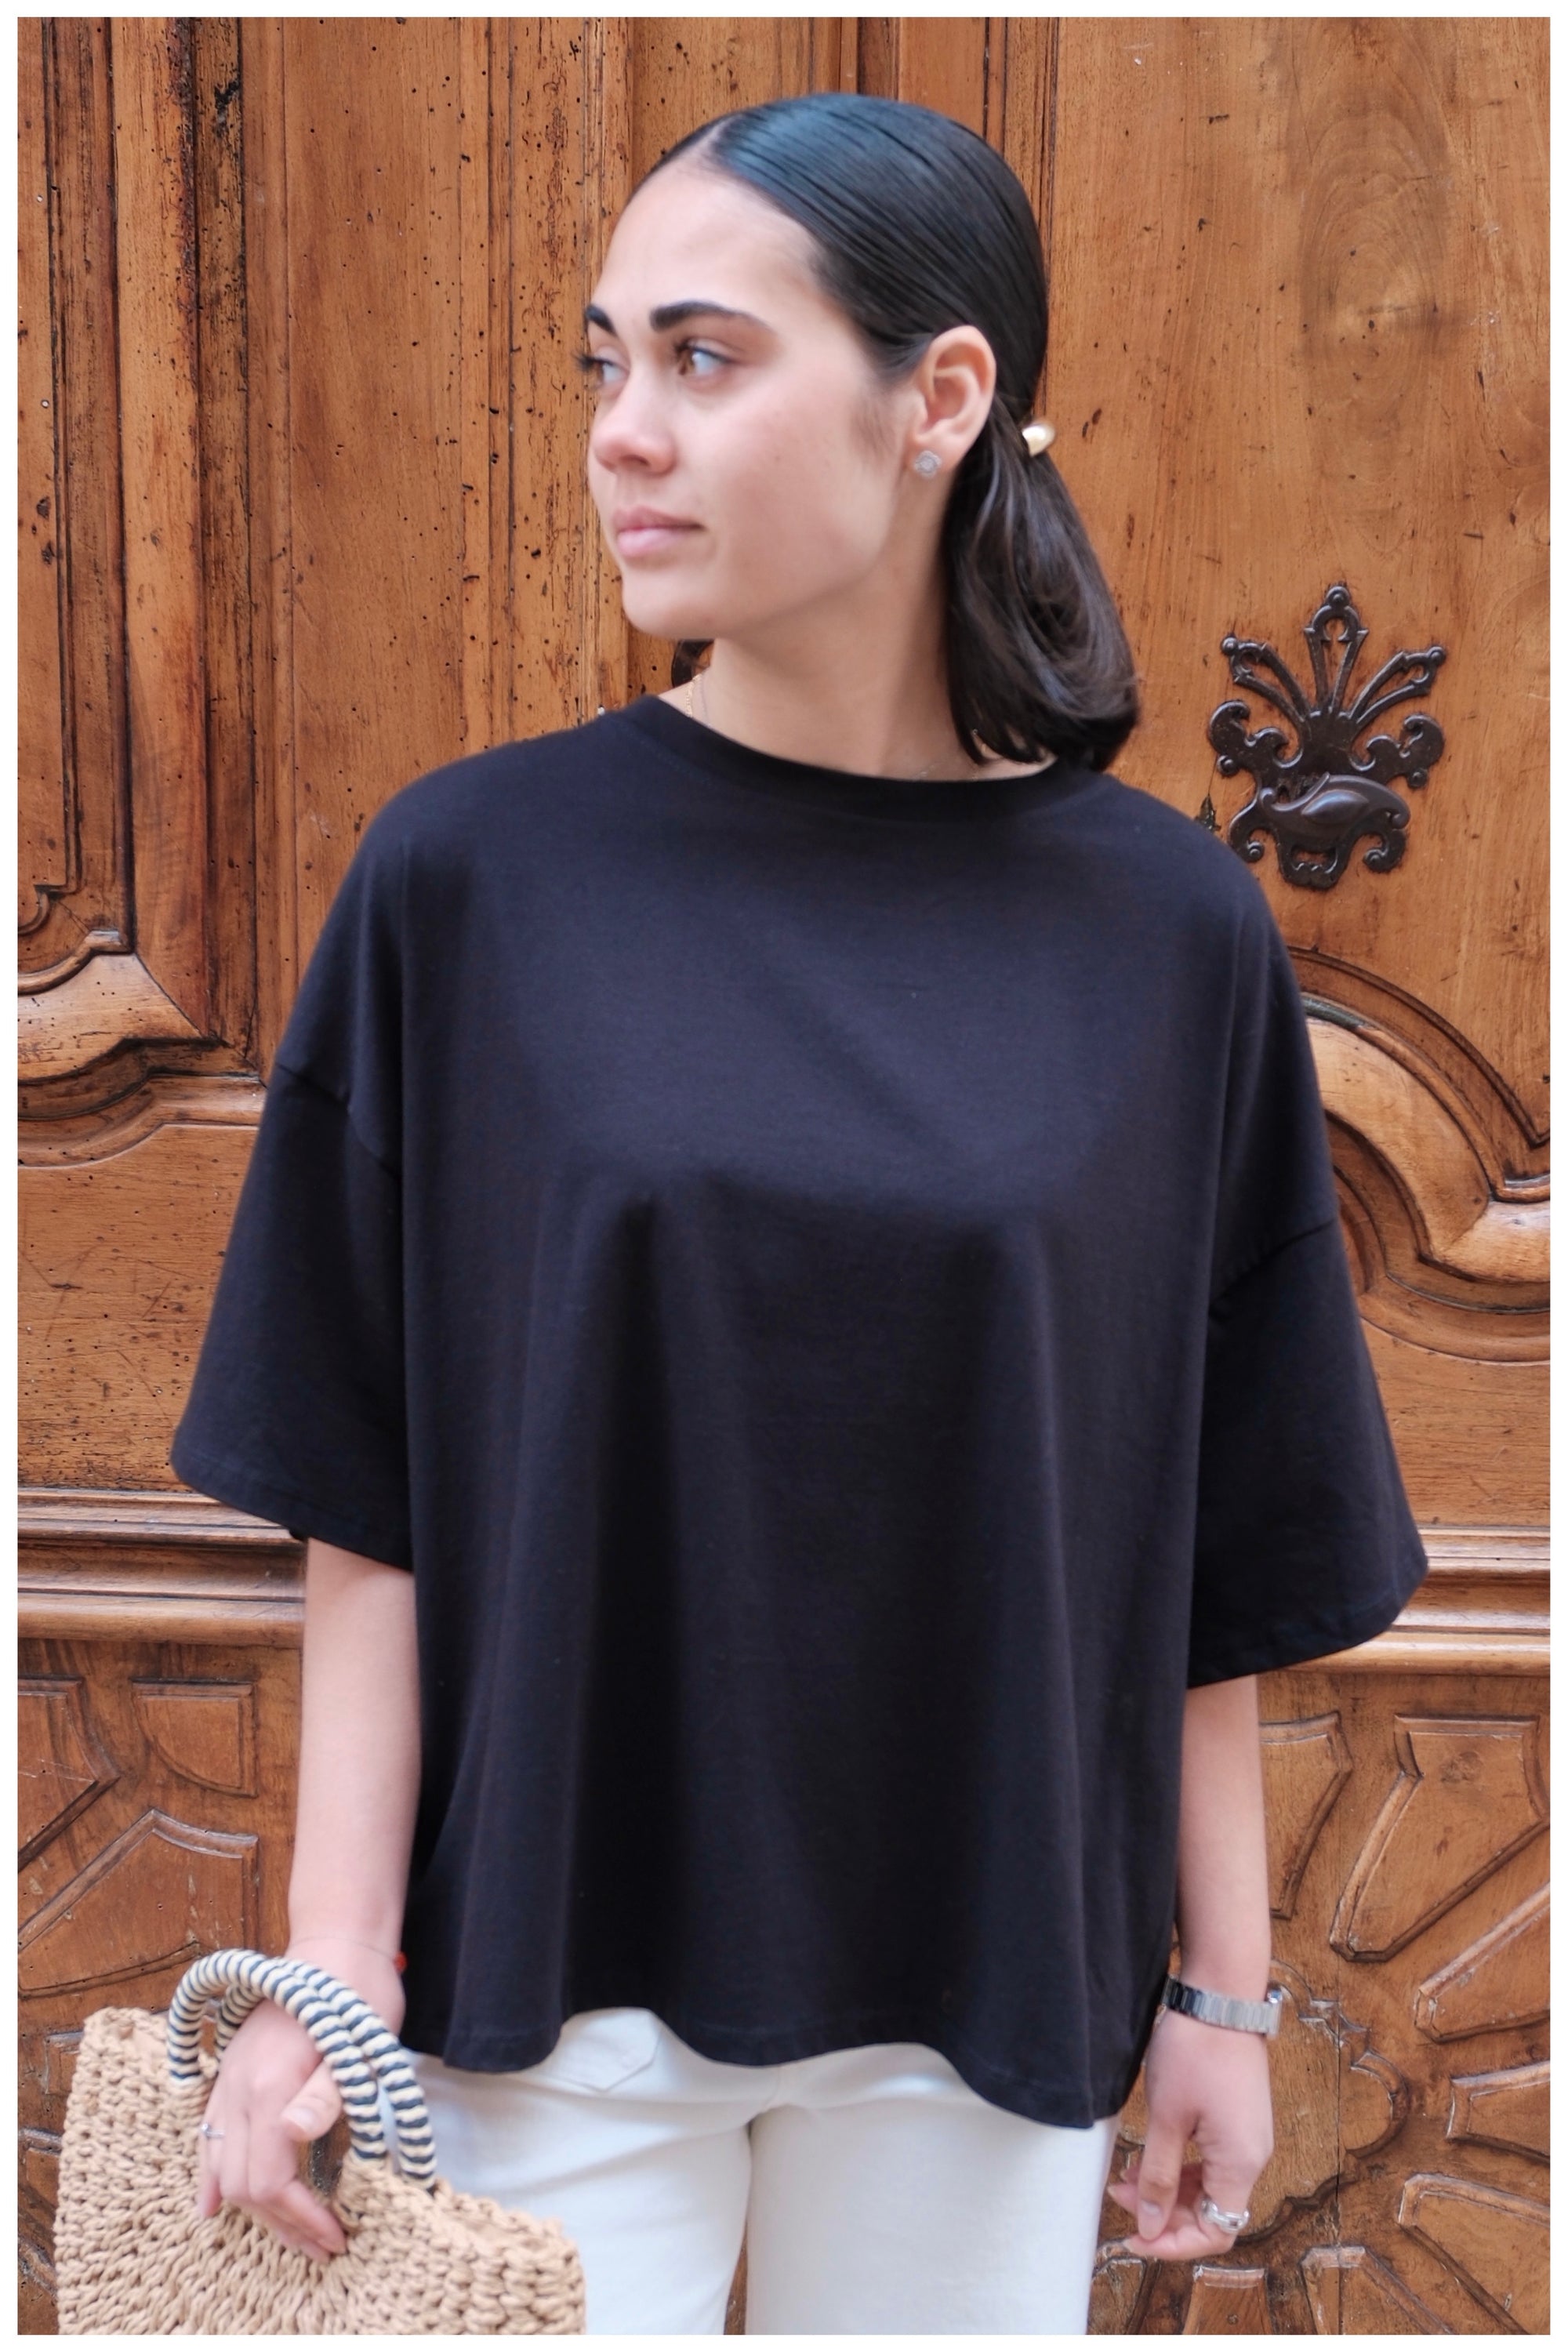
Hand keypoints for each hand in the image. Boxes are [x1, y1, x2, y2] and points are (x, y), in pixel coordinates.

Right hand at [192, 1939, 405, 2262]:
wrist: (333, 1943)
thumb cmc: (356, 1995)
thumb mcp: (360, 2044)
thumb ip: (327, 2093)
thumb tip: (295, 2135)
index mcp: (269, 2087)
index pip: (268, 2180)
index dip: (300, 2217)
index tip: (335, 2234)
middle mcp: (237, 2090)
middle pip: (242, 2184)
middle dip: (283, 2224)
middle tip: (325, 2243)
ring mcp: (228, 2082)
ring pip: (222, 2167)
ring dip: (255, 2209)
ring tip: (293, 2233)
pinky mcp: (229, 2075)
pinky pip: (209, 2138)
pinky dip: (213, 2177)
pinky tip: (212, 2204)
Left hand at [1105, 2005, 1273, 2259]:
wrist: (1221, 1997)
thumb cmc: (1194, 2052)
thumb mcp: (1166, 2118)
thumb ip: (1157, 2177)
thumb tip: (1150, 2226)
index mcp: (1240, 2163)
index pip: (1215, 2232)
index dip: (1174, 2243)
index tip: (1135, 2236)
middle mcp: (1253, 2157)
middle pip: (1212, 2212)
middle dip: (1164, 2213)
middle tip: (1120, 2196)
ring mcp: (1248, 2137)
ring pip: (1209, 2186)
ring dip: (1169, 2189)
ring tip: (1126, 2177)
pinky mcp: (1239, 2119)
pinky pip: (1212, 2161)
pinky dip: (1181, 2166)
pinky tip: (1150, 2155)